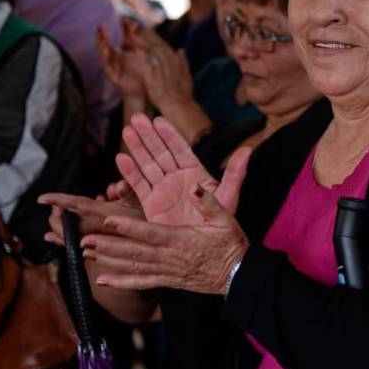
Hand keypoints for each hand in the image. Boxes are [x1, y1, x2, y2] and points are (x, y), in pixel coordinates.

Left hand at [40, 194, 143, 246]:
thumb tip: (119, 183)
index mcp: (100, 215)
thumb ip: (128, 191)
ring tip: (54, 218)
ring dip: (58, 227)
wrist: (151, 251)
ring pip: (66, 237)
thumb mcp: (140, 204)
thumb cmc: (145, 225)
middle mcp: (92, 230)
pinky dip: (60, 239)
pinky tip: (52, 238)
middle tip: (55, 208)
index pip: (75, 205)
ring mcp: (92, 242)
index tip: (42, 198)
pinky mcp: (94, 251)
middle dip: (57, 215)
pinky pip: (71, 246)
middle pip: (65, 224)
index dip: (58, 200)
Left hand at [83, 182, 248, 294]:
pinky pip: (141, 282)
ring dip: (109, 261)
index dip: (128, 228)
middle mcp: (169, 256)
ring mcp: (167, 270)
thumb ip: (208, 202)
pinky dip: (121, 282)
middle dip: (108, 246)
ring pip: (133, 267)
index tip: (108, 221)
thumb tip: (195, 187)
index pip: (149, 233)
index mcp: (181, 239)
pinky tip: (103, 280)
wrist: (237, 274)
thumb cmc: (230, 244)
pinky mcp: (168, 281)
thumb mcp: (225, 218)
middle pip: (134, 252)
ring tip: (87, 255)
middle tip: (84, 240)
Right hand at [96, 21, 147, 98]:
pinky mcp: (111, 76)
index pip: (108, 41)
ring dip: (101, 47)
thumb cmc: (139, 72)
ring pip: (103, 56)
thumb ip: (133, 40)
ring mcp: (110, 68)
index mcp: (115, 54)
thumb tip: (134, 23)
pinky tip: (106, 52)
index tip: (105, 23)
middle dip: (101, 37)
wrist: (141, 90)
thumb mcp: (137, 53)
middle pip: (103, 46)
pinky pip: (107, 67)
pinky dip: (106, 59)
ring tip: (102, 38)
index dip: (105, 33)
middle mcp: (110, 60)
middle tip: (100, 27)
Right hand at [116, 113, 249, 226]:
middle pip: (161, 153)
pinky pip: (139, 185)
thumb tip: (247, 150)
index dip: (170, 135)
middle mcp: (178, 179)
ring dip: (138, 148)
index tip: (160, 120)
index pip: (181, 150)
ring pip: (148, 165)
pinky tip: (121, 158)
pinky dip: (130, 173)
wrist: (207, 250)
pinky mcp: (151, 204)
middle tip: (137, 118)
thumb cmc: (221, 224)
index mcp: (196, 173)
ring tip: (128, 130)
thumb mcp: (229, 197)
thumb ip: (235, 174)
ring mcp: (163, 190)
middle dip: (149, 136)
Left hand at [130, 25, 194, 111]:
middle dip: (144, 31)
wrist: (180, 105)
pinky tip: (134, 45)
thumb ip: (183, 62)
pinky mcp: (154, 74)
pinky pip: (146, 61)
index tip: (142, 27)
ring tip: (130, 28)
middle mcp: (169, 60)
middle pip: (155, 42)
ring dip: (141, 37)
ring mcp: (162, 67)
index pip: (161, 43)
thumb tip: (182, 50)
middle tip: (132, 22)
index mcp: (174, 60)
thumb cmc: (182, 93)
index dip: (151, 34)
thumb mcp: (186, 75)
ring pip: (150, 48)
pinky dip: (141, 52)